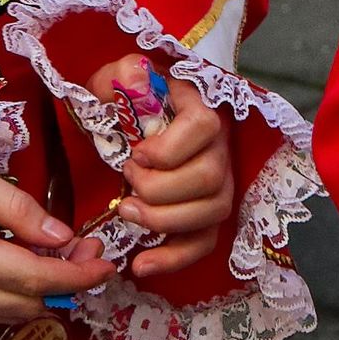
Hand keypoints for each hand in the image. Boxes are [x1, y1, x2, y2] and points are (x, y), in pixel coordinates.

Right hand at [0, 154, 111, 325]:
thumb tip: (61, 238)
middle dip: (67, 284)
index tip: (105, 262)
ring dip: (42, 293)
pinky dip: (13, 298)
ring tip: (58, 258)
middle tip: (86, 252)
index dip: (77, 275)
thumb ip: (14, 206)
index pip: (34, 278)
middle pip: (28, 303)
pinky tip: (21, 269)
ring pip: (10, 315)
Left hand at [91, 58, 234, 285]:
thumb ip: (123, 74)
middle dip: (161, 190)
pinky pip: (204, 243)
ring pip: (211, 214)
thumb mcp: (119, 78)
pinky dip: (175, 259)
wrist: (133, 120)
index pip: (204, 128)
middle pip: (209, 179)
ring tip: (127, 213)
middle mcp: (219, 148)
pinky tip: (142, 265)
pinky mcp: (206, 214)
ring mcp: (219, 184)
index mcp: (200, 109)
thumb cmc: (128, 99)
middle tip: (127, 182)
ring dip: (165, 221)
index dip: (170, 149)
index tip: (136, 155)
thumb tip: (133, 76)